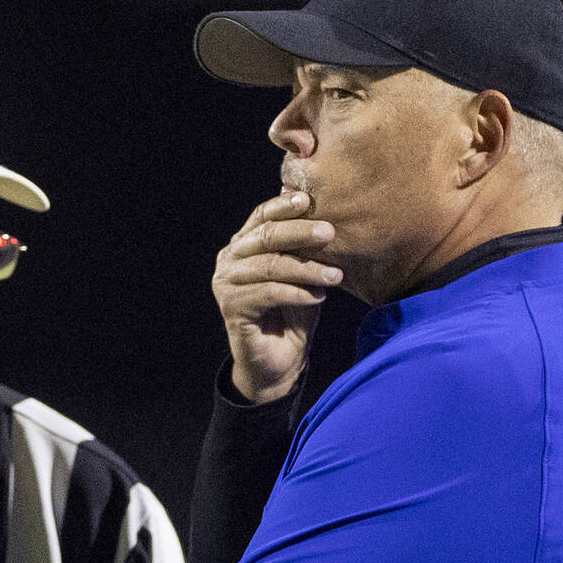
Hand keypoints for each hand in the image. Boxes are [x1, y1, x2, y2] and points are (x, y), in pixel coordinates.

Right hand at [212, 191, 341, 402]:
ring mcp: (226, 284)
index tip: (309, 200)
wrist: (278, 363)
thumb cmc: (292, 313)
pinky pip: (268, 293)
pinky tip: (318, 297)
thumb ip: (304, 248)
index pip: (261, 216)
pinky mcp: (231, 308)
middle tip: (330, 232)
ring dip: (306, 269)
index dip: (283, 206)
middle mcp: (229, 260)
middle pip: (265, 237)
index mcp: (244, 245)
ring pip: (269, 266)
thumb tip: (321, 212)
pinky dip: (297, 294)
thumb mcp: (302, 275)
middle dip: (299, 232)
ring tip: (335, 276)